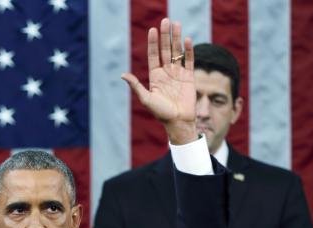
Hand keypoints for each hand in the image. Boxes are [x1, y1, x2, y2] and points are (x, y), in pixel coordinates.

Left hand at [121, 17, 196, 144]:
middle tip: (166, 20)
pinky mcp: (189, 77)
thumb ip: (136, 86)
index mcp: (155, 76)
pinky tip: (187, 40)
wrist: (178, 122)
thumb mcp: (146, 99)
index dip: (153, 42)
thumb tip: (123, 75)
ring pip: (177, 52)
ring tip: (177, 24)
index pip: (153, 55)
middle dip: (165, 35)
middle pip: (165, 49)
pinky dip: (188, 51)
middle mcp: (166, 72)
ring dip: (177, 38)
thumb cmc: (161, 113)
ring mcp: (178, 74)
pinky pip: (189, 61)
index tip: (152, 29)